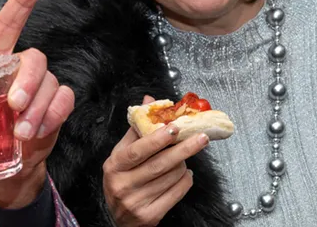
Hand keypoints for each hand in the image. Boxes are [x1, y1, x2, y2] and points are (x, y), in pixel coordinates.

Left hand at [0, 0, 74, 208]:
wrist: (2, 168)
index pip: (8, 26)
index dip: (21, 2)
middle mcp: (19, 70)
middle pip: (34, 57)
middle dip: (28, 80)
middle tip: (14, 106)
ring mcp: (41, 88)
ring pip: (50, 83)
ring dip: (37, 109)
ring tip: (21, 133)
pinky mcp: (56, 108)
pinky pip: (64, 101)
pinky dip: (53, 116)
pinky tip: (37, 133)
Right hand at [102, 96, 208, 225]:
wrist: (119, 218)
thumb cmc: (122, 179)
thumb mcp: (122, 154)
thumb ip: (136, 129)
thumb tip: (150, 101)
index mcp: (114, 165)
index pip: (138, 149)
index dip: (157, 138)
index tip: (175, 127)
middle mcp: (123, 184)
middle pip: (159, 164)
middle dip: (183, 149)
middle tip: (201, 137)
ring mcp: (136, 202)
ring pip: (170, 177)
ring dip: (183, 164)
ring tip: (185, 157)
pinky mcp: (149, 215)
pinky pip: (175, 194)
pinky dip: (185, 181)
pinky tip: (185, 174)